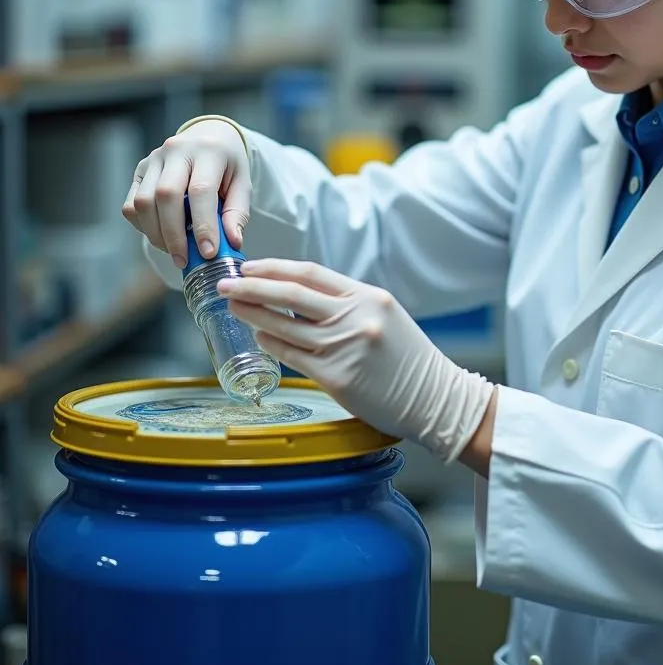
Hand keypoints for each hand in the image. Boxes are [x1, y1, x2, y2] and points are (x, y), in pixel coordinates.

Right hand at [123, 119, 250, 268]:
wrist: (210, 138)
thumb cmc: (228, 166)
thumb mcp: (243, 184)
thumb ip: (238, 213)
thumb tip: (232, 242)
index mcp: (208, 151)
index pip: (201, 190)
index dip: (203, 225)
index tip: (209, 253)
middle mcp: (177, 150)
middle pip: (166, 196)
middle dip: (175, 234)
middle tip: (185, 260)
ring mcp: (154, 159)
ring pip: (144, 202)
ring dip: (157, 234)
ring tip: (175, 251)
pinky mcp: (139, 170)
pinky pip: (131, 204)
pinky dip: (144, 226)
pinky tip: (162, 234)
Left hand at [218, 259, 494, 463]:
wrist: (435, 398)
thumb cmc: (409, 358)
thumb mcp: (384, 316)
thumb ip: (346, 304)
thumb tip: (296, 296)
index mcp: (368, 296)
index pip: (311, 273)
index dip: (275, 268)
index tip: (250, 266)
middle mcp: (355, 318)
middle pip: (290, 294)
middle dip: (251, 286)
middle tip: (225, 283)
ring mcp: (344, 348)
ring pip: (284, 326)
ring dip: (254, 315)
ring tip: (234, 308)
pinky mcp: (336, 378)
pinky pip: (291, 357)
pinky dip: (271, 345)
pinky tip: (260, 339)